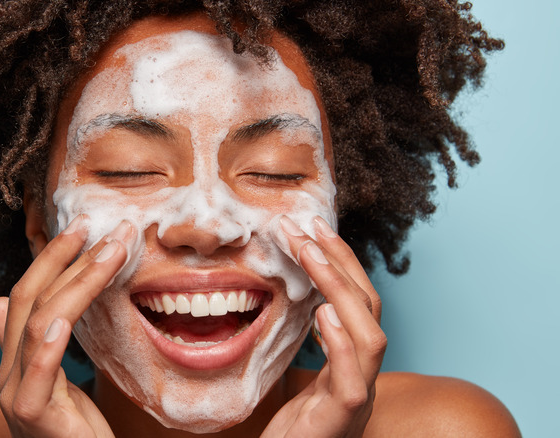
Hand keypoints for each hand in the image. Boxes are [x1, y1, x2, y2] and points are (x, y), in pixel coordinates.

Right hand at [0, 217, 134, 437]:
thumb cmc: (72, 434)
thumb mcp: (55, 382)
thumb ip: (32, 345)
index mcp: (16, 359)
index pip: (26, 296)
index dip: (51, 259)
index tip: (83, 229)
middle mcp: (11, 371)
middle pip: (30, 300)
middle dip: (65, 258)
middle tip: (98, 225)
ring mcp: (19, 394)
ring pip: (40, 324)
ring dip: (77, 281)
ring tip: (109, 251)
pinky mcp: (35, 417)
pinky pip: (38, 374)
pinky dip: (48, 344)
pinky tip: (64, 318)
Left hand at [262, 216, 385, 437]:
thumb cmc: (287, 428)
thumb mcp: (290, 374)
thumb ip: (296, 341)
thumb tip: (282, 294)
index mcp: (348, 360)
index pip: (356, 301)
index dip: (339, 262)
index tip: (311, 228)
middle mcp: (360, 374)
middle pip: (367, 308)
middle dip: (339, 263)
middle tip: (306, 227)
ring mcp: (355, 399)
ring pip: (371, 338)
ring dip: (340, 291)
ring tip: (310, 255)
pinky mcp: (341, 421)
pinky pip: (353, 381)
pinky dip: (342, 345)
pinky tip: (323, 314)